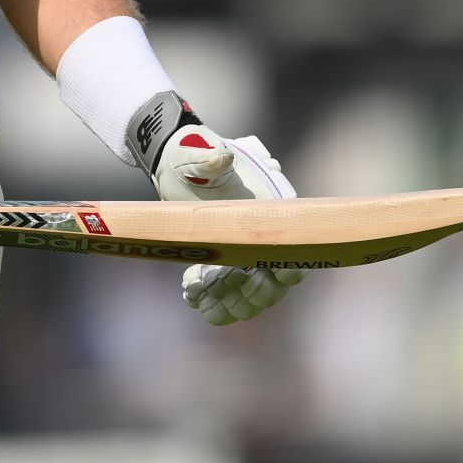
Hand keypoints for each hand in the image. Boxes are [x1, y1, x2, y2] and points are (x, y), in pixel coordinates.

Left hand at [128, 92, 303, 325]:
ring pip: (244, 286)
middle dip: (252, 294)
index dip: (291, 260)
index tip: (282, 275)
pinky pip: (222, 283)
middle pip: (269, 275)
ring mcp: (241, 246)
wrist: (171, 164)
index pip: (289, 242)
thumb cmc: (190, 156)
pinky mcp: (221, 254)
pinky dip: (209, 294)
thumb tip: (221, 157)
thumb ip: (210, 158)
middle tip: (229, 306)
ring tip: (202, 306)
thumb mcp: (198, 156)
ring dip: (227, 301)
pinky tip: (191, 296)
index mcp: (268, 207)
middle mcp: (260, 232)